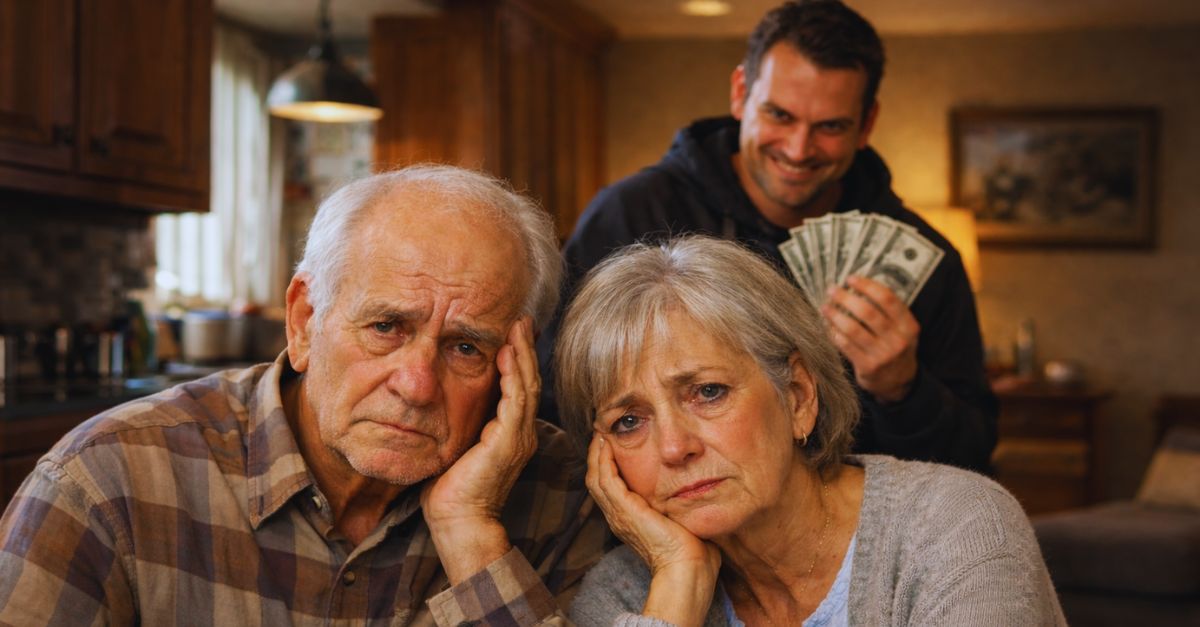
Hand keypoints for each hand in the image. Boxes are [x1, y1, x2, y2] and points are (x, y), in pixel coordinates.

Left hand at [420, 317, 539, 582]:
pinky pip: (515, 401)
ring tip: (518, 328)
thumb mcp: (456, 446)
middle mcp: (520, 433)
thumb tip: (443, 398)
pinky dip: (513, 375)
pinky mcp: (507, 442)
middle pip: (528, 381)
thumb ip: (461, 422)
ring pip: (525, 386)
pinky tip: (507, 354)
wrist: (458, 521)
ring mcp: (517, 438)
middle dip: (525, 348)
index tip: (512, 333)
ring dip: (522, 354)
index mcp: (510, 434)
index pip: (519, 388)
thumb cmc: (450, 489)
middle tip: (523, 320)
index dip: (518, 359)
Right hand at [587, 435, 720, 626]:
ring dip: (596, 454)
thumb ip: (682, 506)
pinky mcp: (624, 509)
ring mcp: (619, 514)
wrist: (688, 569)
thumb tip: (698, 492)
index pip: (611, 488)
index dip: (609, 466)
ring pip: (596, 477)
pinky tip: (606, 444)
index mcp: (630, 521)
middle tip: (601, 434)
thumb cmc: (693, 553)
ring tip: (600, 433)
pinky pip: (605, 478)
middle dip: (597, 456)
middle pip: (597, 480)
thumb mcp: (682, 522)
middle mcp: (619, 518)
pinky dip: (602, 460)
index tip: (614, 445)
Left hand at [821, 275, 919, 403]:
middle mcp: (898, 339)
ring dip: (835, 315)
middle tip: (832, 290)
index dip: (867, 286)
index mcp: (908, 325)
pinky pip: (846, 345)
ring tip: (825, 306)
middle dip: (846, 298)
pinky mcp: (868, 367)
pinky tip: (828, 325)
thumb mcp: (902, 329)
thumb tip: (857, 286)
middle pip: (868, 312)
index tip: (851, 279)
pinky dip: (834, 333)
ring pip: (853, 329)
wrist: (898, 382)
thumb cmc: (894, 347)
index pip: (887, 299)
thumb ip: (888, 311)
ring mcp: (883, 355)